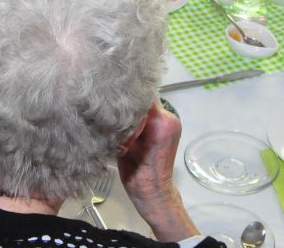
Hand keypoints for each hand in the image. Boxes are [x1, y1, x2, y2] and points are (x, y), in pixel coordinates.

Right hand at [118, 101, 196, 242]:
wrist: (152, 191)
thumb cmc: (136, 173)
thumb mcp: (124, 144)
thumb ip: (124, 122)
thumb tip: (115, 102)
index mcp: (159, 121)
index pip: (142, 95)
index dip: (126, 93)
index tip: (112, 92)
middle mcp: (169, 118)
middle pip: (146, 99)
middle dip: (131, 100)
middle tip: (113, 101)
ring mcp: (172, 121)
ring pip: (150, 105)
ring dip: (137, 108)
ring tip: (121, 113)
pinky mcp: (171, 126)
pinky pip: (154, 114)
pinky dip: (144, 115)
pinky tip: (132, 121)